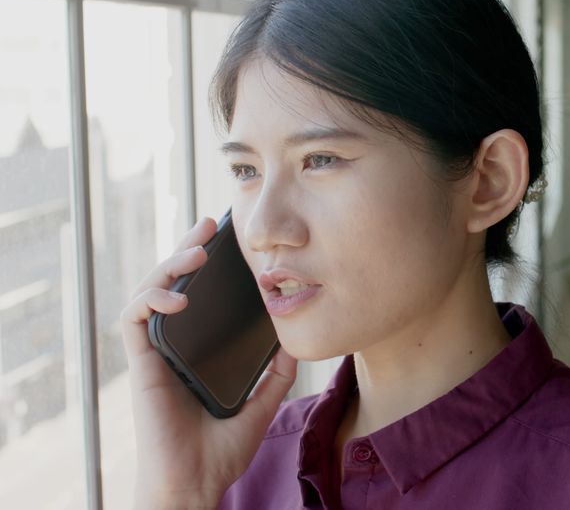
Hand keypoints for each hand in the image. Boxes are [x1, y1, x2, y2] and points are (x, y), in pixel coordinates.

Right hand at [120, 217, 296, 507]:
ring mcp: (156, 353)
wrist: (197, 482)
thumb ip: (275, 374)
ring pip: (150, 292)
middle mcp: (174, 346)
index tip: (226, 240)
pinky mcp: (141, 364)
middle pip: (172, 284)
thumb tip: (295, 343)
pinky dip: (152, 299)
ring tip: (197, 253)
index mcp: (198, 350)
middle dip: (187, 249)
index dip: (206, 266)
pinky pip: (134, 320)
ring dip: (169, 266)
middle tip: (208, 226)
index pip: (198, 297)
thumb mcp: (262, 403)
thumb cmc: (222, 450)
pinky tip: (178, 298)